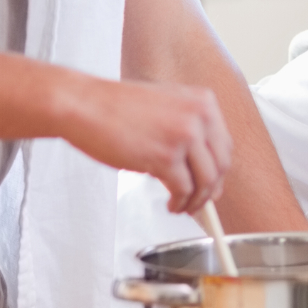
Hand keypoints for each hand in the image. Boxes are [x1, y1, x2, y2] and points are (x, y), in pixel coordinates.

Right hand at [59, 77, 233, 215]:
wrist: (84, 105)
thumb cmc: (115, 107)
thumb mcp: (164, 106)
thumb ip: (187, 128)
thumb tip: (201, 165)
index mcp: (202, 101)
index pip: (224, 145)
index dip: (219, 170)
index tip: (212, 184)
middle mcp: (198, 116)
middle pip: (220, 165)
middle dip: (211, 190)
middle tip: (200, 202)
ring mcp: (183, 136)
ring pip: (206, 181)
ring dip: (196, 201)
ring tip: (183, 206)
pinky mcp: (165, 158)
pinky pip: (184, 190)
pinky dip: (180, 203)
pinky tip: (171, 204)